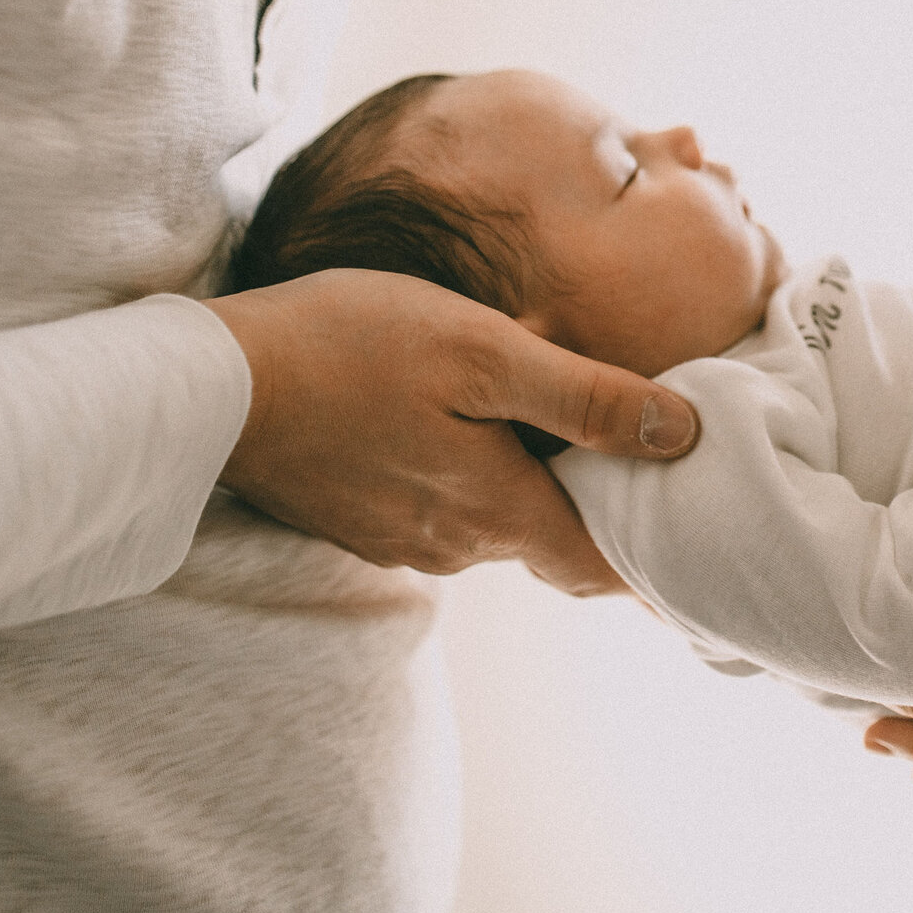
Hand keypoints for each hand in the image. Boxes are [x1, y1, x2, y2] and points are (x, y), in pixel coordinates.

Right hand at [208, 267, 698, 595]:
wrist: (210, 384)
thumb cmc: (354, 346)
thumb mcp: (486, 352)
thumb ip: (586, 399)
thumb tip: (683, 436)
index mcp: (497, 510)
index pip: (600, 567)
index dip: (655, 566)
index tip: (702, 563)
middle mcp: (452, 545)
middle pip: (551, 545)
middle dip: (600, 519)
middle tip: (653, 484)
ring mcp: (398, 537)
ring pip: (494, 526)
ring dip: (533, 495)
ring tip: (571, 445)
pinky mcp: (357, 517)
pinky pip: (440, 512)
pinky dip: (475, 485)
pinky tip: (473, 434)